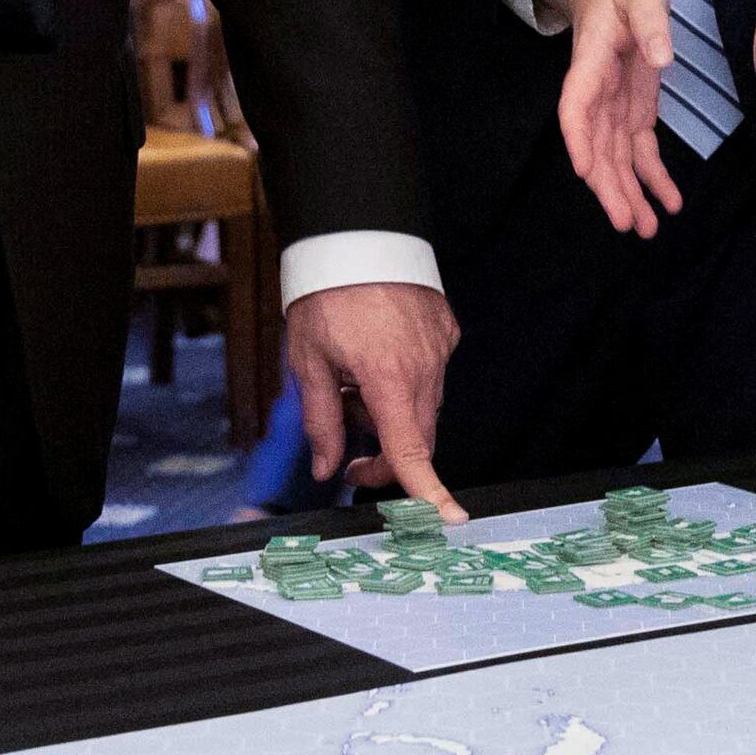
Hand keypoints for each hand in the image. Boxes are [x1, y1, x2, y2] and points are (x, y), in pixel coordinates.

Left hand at [283, 282, 461, 516]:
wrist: (357, 236)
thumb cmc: (326, 296)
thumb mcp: (308, 362)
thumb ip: (321, 421)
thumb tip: (327, 467)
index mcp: (387, 378)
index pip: (411, 450)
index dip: (427, 490)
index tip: (447, 518)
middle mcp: (424, 367)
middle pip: (416, 436)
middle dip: (384, 453)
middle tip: (347, 450)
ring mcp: (440, 349)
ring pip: (422, 407)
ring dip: (391, 414)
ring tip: (352, 384)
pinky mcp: (446, 332)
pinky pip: (430, 375)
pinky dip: (404, 383)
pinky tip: (375, 358)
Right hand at [536, 0, 685, 237]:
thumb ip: (651, 22)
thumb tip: (661, 58)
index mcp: (590, 64)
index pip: (576, 107)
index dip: (579, 140)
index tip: (585, 172)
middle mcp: (597, 94)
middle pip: (598, 147)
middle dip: (609, 186)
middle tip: (626, 222)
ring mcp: (614, 108)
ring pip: (617, 159)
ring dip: (629, 193)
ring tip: (647, 228)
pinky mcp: (633, 112)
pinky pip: (640, 151)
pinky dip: (653, 177)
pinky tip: (669, 203)